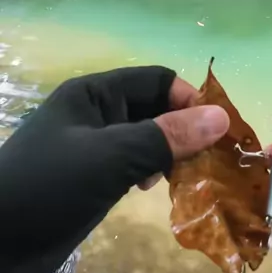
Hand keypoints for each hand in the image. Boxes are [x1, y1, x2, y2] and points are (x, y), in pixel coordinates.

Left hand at [0, 66, 228, 272]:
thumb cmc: (48, 187)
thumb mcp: (110, 158)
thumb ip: (165, 137)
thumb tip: (222, 118)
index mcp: (94, 93)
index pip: (157, 81)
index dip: (189, 101)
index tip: (217, 134)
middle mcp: (97, 114)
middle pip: (155, 109)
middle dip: (185, 130)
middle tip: (211, 162)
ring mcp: (94, 148)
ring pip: (148, 140)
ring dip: (171, 154)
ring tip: (186, 179)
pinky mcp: (93, 178)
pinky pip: (135, 165)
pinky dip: (153, 174)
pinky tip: (155, 191)